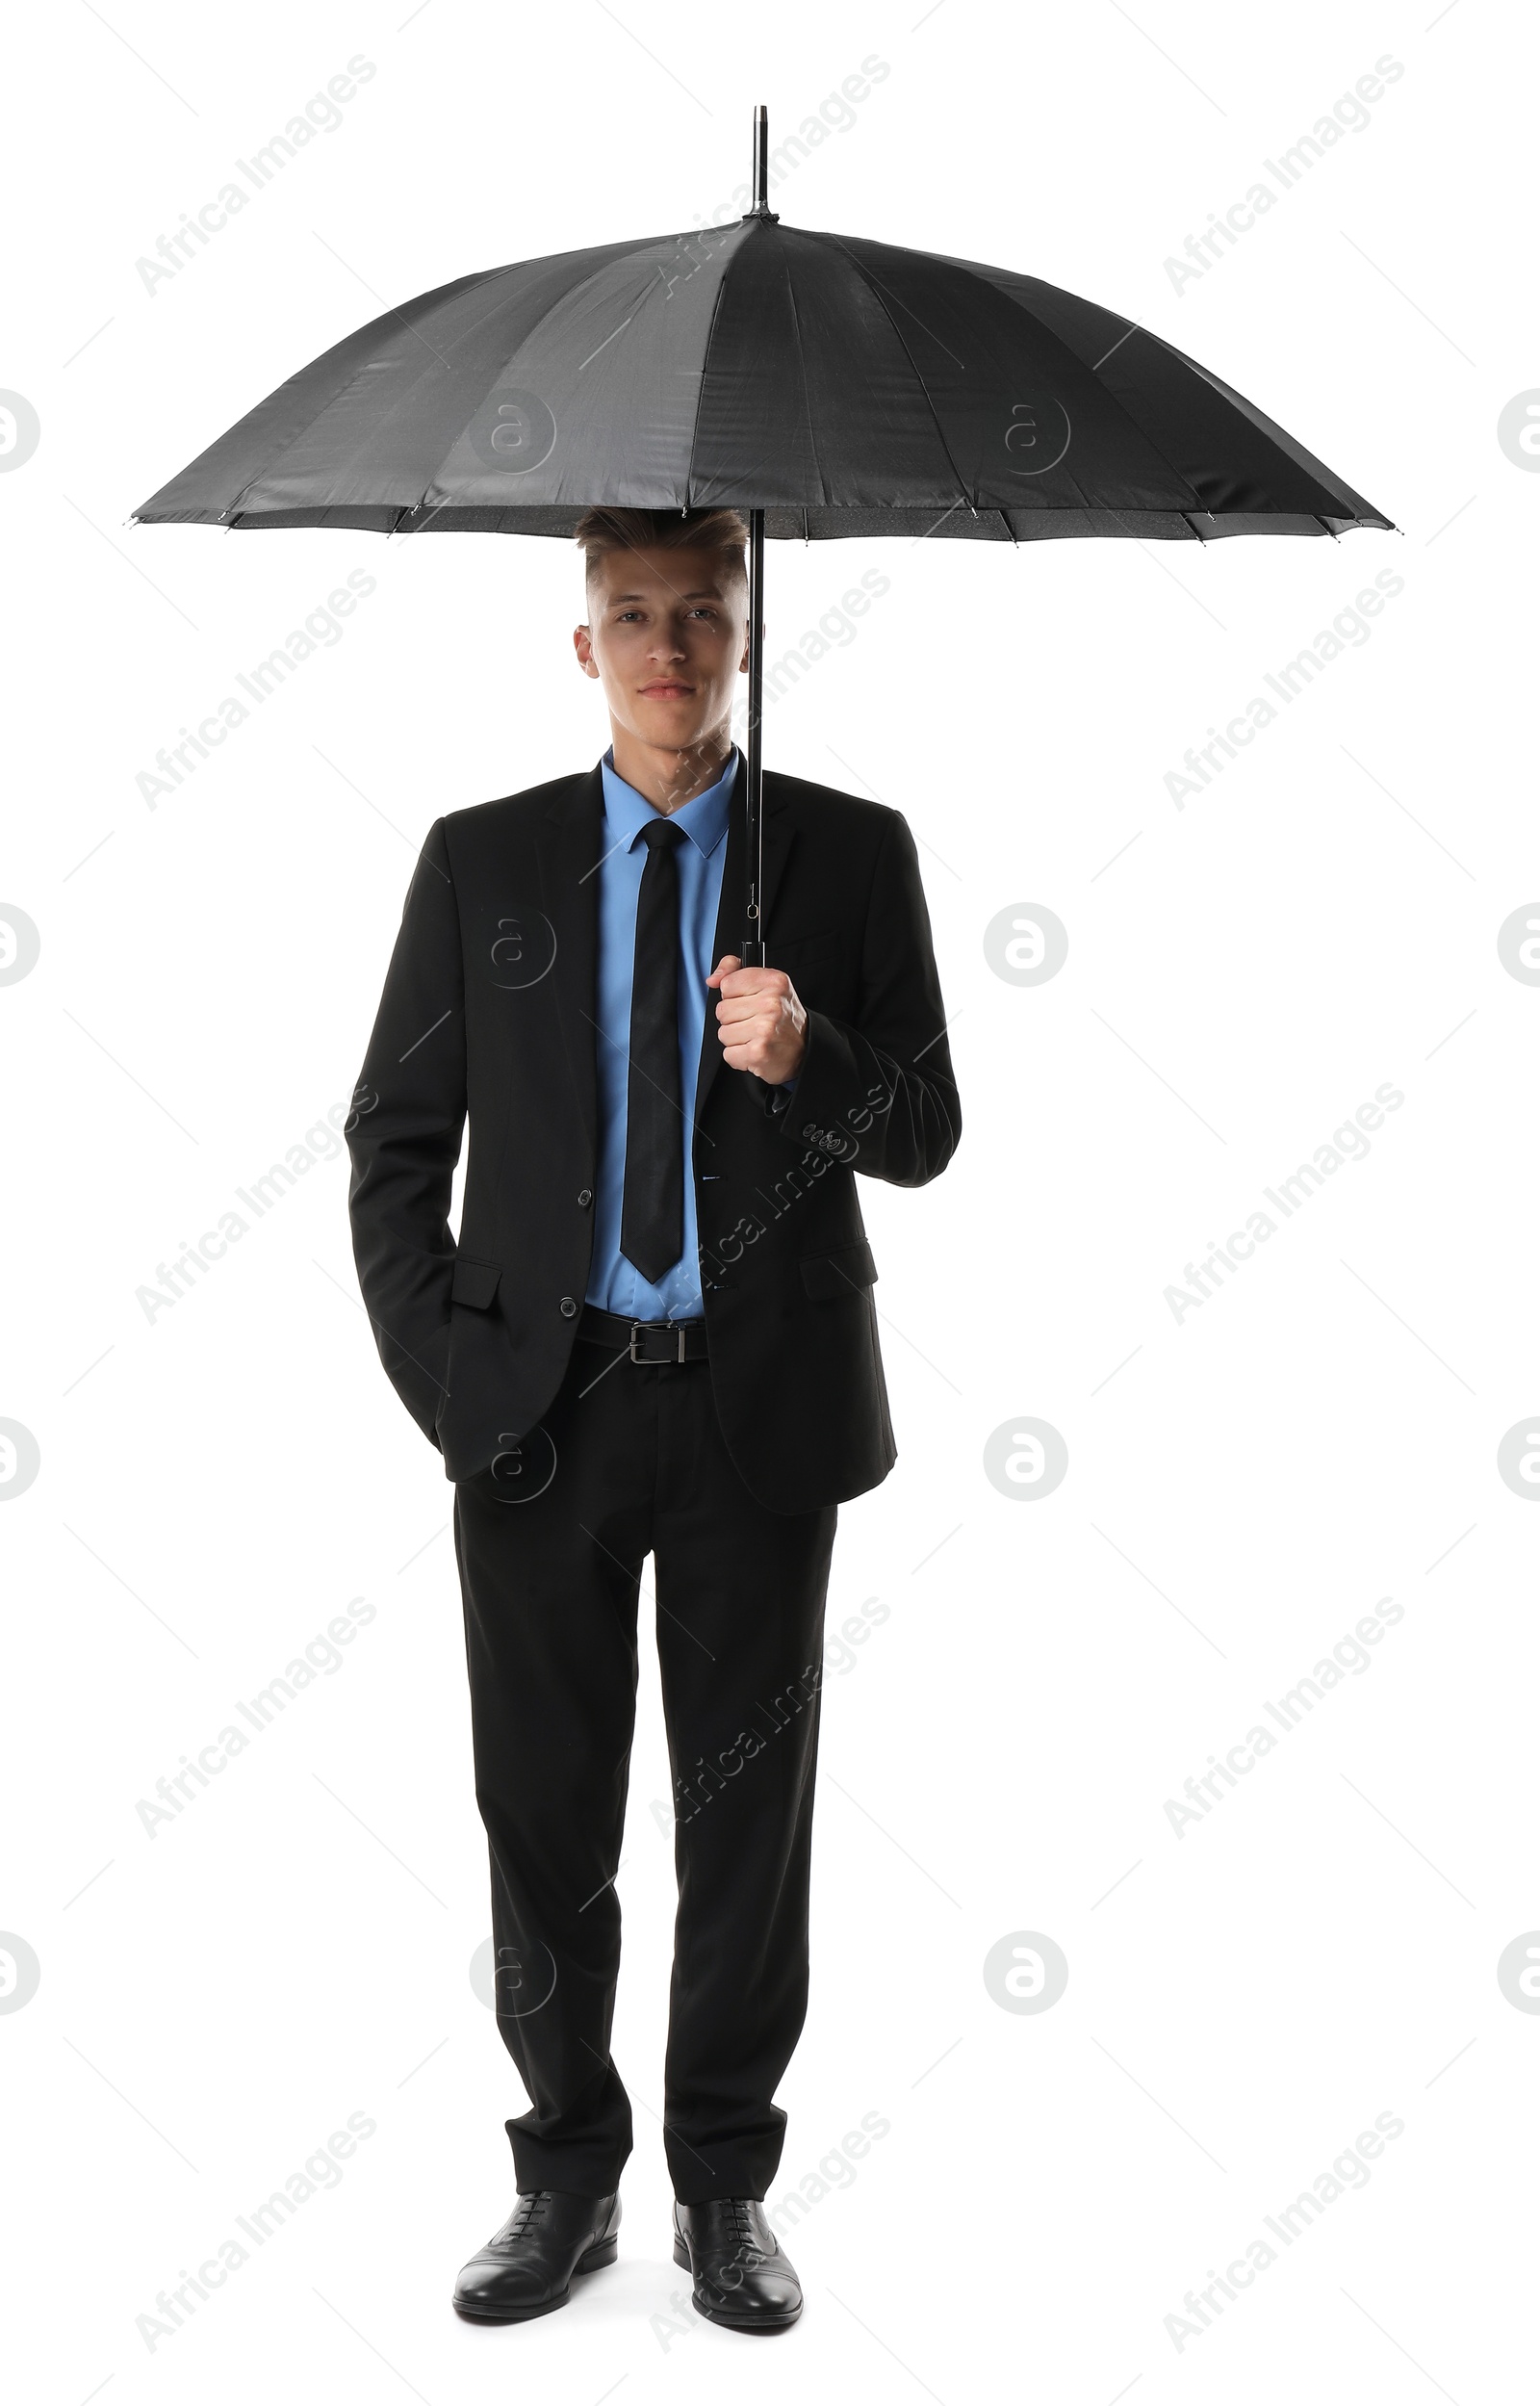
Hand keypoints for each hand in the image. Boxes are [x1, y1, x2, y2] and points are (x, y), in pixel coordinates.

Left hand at [707, 955, 807, 1083]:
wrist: (805, 1049)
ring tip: (755, 1037)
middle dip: (734, 1019)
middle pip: (722, 1010)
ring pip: (723, 1033)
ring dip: (736, 1039)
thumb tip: (712, 979)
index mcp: (774, 982)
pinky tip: (755, 1050)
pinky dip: (739, 1057)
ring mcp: (764, 1029)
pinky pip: (728, 1054)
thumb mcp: (766, 984)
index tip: (749, 1001)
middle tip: (754, 1022)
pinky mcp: (758, 1052)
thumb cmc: (783, 1017)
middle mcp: (771, 1004)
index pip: (727, 984)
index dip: (733, 995)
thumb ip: (735, 972)